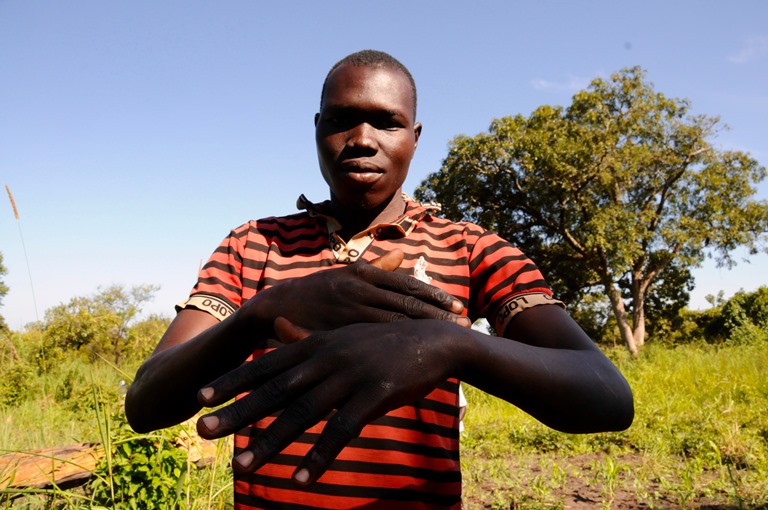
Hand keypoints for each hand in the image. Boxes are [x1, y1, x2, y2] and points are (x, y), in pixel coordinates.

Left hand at [196, 317, 465, 485]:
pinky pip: (341, 431)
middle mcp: (327, 357)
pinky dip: (319, 456)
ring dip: (270, 441)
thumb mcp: (343, 334)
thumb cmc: (385, 341)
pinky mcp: (374, 396)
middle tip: (202, 432)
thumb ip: (309, 337)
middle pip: (275, 390)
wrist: (435, 341)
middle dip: (236, 412)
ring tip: (242, 466)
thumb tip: (278, 329)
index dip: (232, 382)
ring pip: (302, 414)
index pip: (266, 364)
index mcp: (316, 343)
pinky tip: (300, 479)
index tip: (200, 397)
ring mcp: (350, 376)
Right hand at [248, 249, 470, 330]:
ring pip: (395, 320)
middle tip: (465, 324)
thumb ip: (377, 267)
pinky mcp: (340, 330)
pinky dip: (397, 345)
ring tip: (450, 338)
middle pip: (407, 302)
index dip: (435, 297)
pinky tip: (415, 354)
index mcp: (363, 273)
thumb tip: (403, 255)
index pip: (407, 285)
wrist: (275, 308)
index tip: (459, 307)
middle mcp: (360, 288)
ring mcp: (349, 309)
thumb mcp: (346, 274)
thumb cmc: (315, 292)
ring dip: (424, 329)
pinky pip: (374, 338)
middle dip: (438, 314)